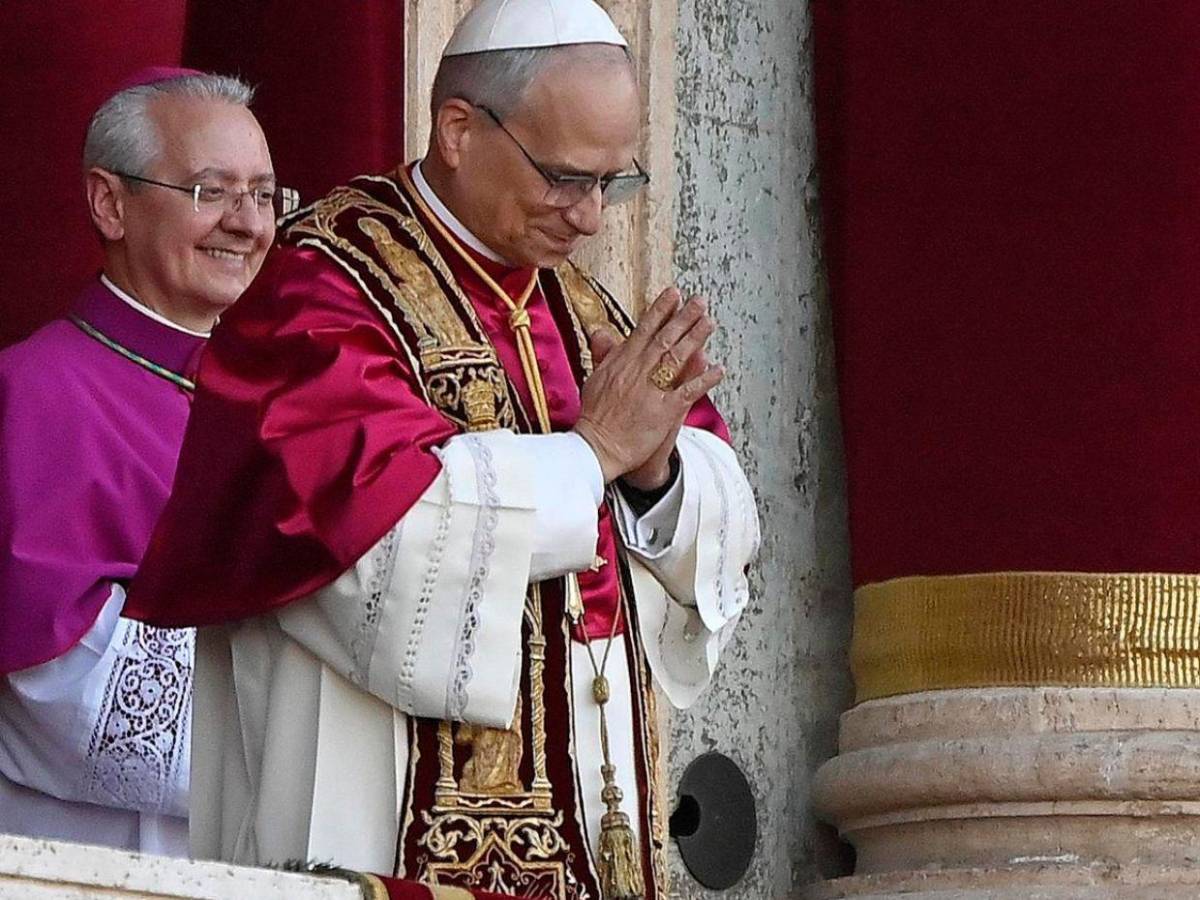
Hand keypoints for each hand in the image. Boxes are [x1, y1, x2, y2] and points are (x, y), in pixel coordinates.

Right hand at [573, 287, 723, 483]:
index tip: (673, 294)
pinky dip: (704, 379)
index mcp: (621, 362)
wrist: (597, 447)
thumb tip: (601, 332)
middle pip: (664, 338)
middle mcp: (637, 371)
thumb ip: (603, 354)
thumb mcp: (594, 379)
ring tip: (709, 322)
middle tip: (699, 301)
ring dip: (695, 338)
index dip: (660, 310)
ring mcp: (651, 389)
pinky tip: (718, 369)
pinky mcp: (664, 410)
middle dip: (683, 318)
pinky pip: (688, 391)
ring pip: (677, 358)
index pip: (644, 330)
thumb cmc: (595, 417)